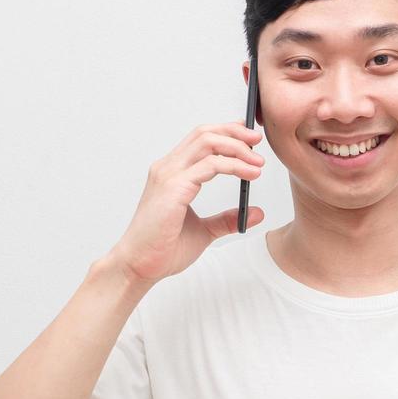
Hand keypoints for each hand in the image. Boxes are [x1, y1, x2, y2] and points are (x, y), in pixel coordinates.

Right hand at [107, 122, 265, 285]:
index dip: (226, 132)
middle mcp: (168, 168)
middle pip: (205, 134)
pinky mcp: (173, 188)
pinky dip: (234, 165)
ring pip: (207, 143)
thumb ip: (226, 219)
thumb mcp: (204, 231)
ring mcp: (168, 175)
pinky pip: (210, 165)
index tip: (249, 138)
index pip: (200, 139)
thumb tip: (254, 212)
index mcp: (172, 173)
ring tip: (258, 161)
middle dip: (235, 133)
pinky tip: (249, 174)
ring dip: (237, 147)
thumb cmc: (162, 249)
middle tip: (258, 141)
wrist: (139, 266)